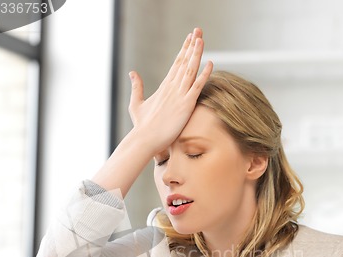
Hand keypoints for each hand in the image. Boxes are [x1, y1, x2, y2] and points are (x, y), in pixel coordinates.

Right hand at [128, 28, 212, 155]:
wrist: (144, 139)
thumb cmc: (141, 126)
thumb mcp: (136, 103)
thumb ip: (136, 87)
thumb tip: (132, 73)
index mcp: (163, 87)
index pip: (176, 64)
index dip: (183, 50)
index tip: (189, 38)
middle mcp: (171, 88)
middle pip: (184, 62)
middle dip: (191, 45)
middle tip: (198, 30)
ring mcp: (179, 96)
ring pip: (190, 70)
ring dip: (197, 54)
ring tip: (201, 38)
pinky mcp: (185, 105)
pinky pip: (197, 87)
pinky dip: (204, 75)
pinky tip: (210, 63)